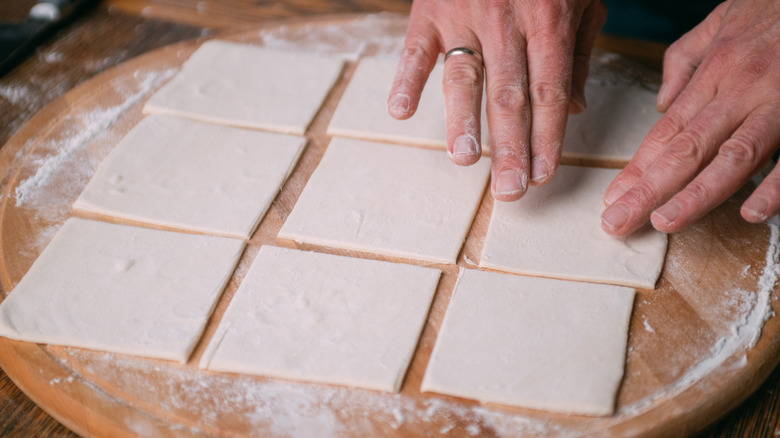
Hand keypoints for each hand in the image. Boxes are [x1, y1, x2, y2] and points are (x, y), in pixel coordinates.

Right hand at [387, 0, 606, 200]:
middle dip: (510, 148)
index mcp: (549, 18)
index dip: (547, 137)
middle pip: (509, 95)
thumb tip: (570, 110)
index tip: (544, 175)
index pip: (549, 91)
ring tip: (464, 160)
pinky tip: (401, 112)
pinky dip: (406, 79)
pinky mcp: (429, 8)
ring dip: (462, 122)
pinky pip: (415, 49)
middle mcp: (507, 19)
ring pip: (464, 77)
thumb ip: (576, 53)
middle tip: (510, 190)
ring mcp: (464, 13)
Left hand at [601, 0, 779, 235]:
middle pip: (686, 150)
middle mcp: (740, 91)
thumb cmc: (775, 8)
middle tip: (619, 222)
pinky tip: (750, 212)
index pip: (665, 133)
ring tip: (666, 221)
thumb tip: (661, 104)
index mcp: (715, 74)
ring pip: (731, 157)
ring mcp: (776, 104)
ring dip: (697, 194)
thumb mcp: (721, 22)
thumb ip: (685, 60)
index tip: (612, 198)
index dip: (636, 169)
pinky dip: (774, 186)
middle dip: (649, 191)